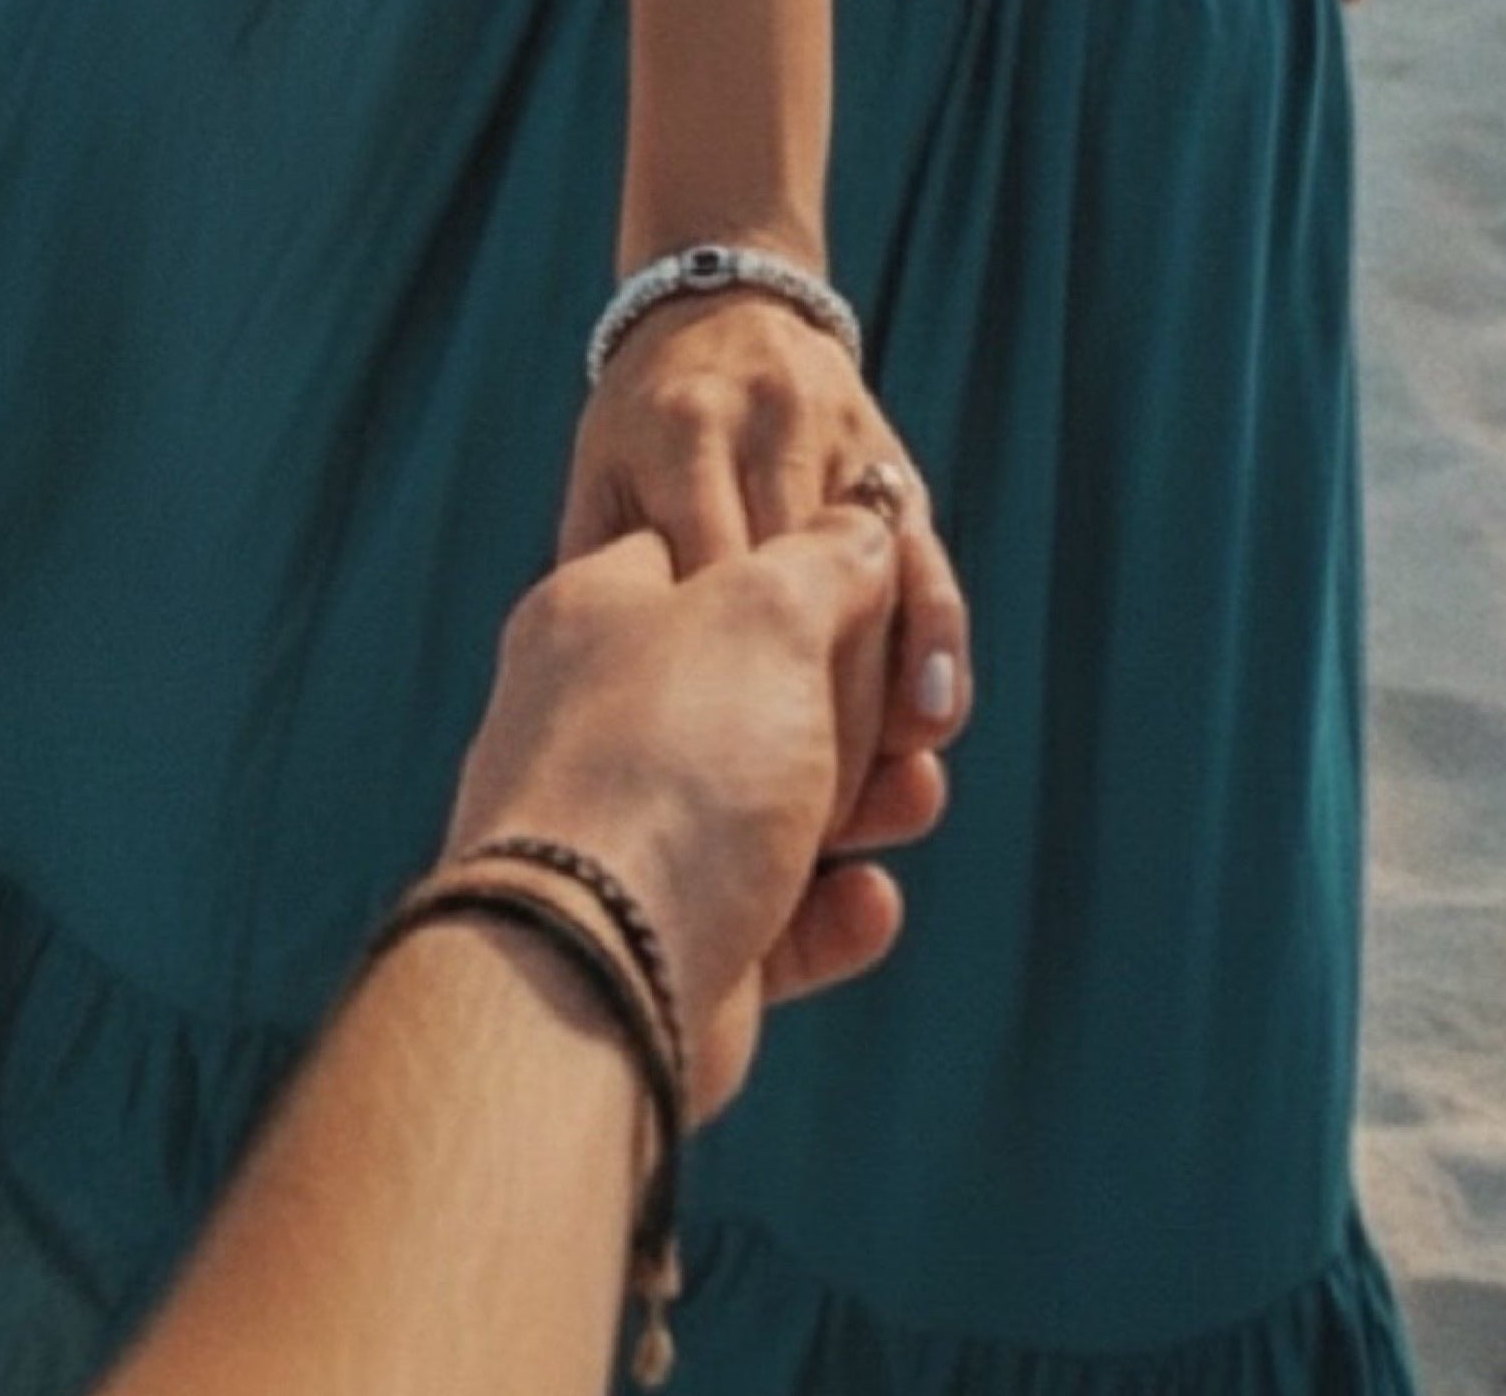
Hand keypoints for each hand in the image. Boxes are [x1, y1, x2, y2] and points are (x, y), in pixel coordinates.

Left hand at [441, 501, 949, 1124]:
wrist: (590, 976)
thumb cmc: (671, 763)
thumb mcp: (765, 612)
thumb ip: (827, 560)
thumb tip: (861, 528)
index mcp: (598, 613)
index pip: (716, 554)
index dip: (810, 571)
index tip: (883, 600)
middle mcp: (601, 720)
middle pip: (757, 691)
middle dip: (859, 708)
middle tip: (916, 723)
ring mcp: (630, 837)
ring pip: (773, 807)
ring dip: (862, 806)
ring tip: (913, 800)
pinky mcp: (668, 944)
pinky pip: (772, 918)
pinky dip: (831, 913)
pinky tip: (870, 901)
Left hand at [554, 284, 974, 768]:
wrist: (722, 303)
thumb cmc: (639, 434)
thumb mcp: (602, 487)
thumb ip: (604, 572)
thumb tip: (594, 707)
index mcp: (671, 444)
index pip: (706, 585)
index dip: (720, 699)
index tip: (714, 801)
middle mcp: (758, 435)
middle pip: (790, 602)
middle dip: (803, 723)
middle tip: (802, 832)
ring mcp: (835, 447)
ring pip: (866, 591)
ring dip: (874, 706)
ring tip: (873, 800)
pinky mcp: (893, 466)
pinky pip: (926, 565)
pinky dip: (933, 644)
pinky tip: (931, 722)